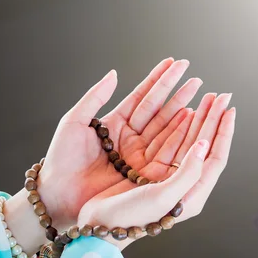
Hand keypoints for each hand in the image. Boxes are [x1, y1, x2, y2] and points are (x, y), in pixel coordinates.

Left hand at [39, 58, 206, 231]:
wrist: (57, 194)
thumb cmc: (60, 158)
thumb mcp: (74, 122)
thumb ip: (95, 97)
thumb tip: (114, 73)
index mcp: (114, 123)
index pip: (141, 97)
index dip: (158, 80)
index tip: (174, 63)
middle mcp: (129, 138)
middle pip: (159, 111)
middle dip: (178, 94)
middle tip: (197, 79)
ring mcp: (137, 155)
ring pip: (166, 129)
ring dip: (184, 111)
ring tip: (201, 96)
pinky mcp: (143, 172)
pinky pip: (165, 150)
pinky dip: (180, 135)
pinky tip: (192, 120)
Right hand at [78, 97, 235, 250]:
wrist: (100, 226)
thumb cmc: (130, 217)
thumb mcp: (162, 197)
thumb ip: (187, 173)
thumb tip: (204, 146)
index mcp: (192, 195)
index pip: (216, 158)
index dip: (223, 132)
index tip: (229, 109)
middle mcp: (184, 185)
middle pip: (205, 146)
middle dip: (213, 119)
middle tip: (221, 95)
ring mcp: (167, 177)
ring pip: (189, 141)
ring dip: (198, 119)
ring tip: (207, 98)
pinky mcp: (151, 171)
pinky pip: (170, 144)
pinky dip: (179, 126)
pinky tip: (185, 111)